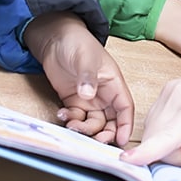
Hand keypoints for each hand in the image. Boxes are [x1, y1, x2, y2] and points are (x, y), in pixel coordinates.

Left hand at [24, 11, 133, 145]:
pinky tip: (62, 115)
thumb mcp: (85, 57)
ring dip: (84, 128)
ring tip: (71, 124)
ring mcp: (89, 98)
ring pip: (93, 123)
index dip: (125, 125)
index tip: (121, 141)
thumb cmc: (77, 42)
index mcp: (114, 83)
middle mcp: (104, 94)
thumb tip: (88, 94)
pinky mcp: (74, 100)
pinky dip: (70, 120)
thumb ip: (88, 77)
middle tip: (94, 141)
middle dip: (104, 133)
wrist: (55, 38)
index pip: (125, 108)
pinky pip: (76, 117)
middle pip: (111, 121)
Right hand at [121, 51, 180, 172]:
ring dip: (173, 147)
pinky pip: (156, 123)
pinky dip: (169, 136)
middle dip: (177, 156)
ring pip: (154, 132)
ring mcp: (172, 89)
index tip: (126, 161)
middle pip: (157, 139)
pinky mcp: (169, 91)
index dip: (148, 152)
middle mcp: (180, 92)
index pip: (169, 134)